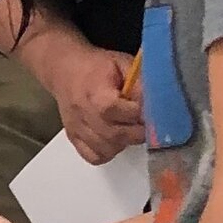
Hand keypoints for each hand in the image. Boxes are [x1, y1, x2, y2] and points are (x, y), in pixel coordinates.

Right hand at [38, 32, 144, 163]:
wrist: (65, 70)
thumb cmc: (98, 66)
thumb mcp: (124, 64)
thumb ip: (140, 84)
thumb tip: (156, 105)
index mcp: (97, 93)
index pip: (124, 113)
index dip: (141, 113)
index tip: (150, 109)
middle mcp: (84, 114)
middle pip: (116, 135)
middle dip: (138, 133)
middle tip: (145, 124)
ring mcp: (77, 129)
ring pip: (107, 150)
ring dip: (124, 143)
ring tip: (129, 129)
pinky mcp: (73, 138)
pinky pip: (94, 157)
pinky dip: (107, 153)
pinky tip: (114, 139)